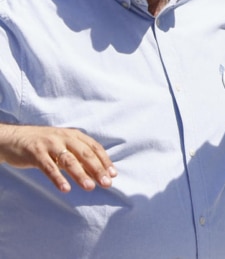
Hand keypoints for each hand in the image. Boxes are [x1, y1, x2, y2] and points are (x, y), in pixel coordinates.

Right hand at [0, 124, 116, 192]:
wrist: (14, 138)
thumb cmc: (43, 145)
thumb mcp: (63, 146)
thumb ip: (78, 157)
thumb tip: (97, 173)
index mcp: (74, 135)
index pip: (94, 148)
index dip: (105, 161)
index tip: (113, 175)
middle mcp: (64, 137)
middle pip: (85, 154)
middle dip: (97, 169)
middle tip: (106, 183)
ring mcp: (50, 144)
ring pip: (69, 160)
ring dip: (80, 174)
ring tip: (90, 187)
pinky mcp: (35, 153)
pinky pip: (48, 167)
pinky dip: (58, 178)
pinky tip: (65, 189)